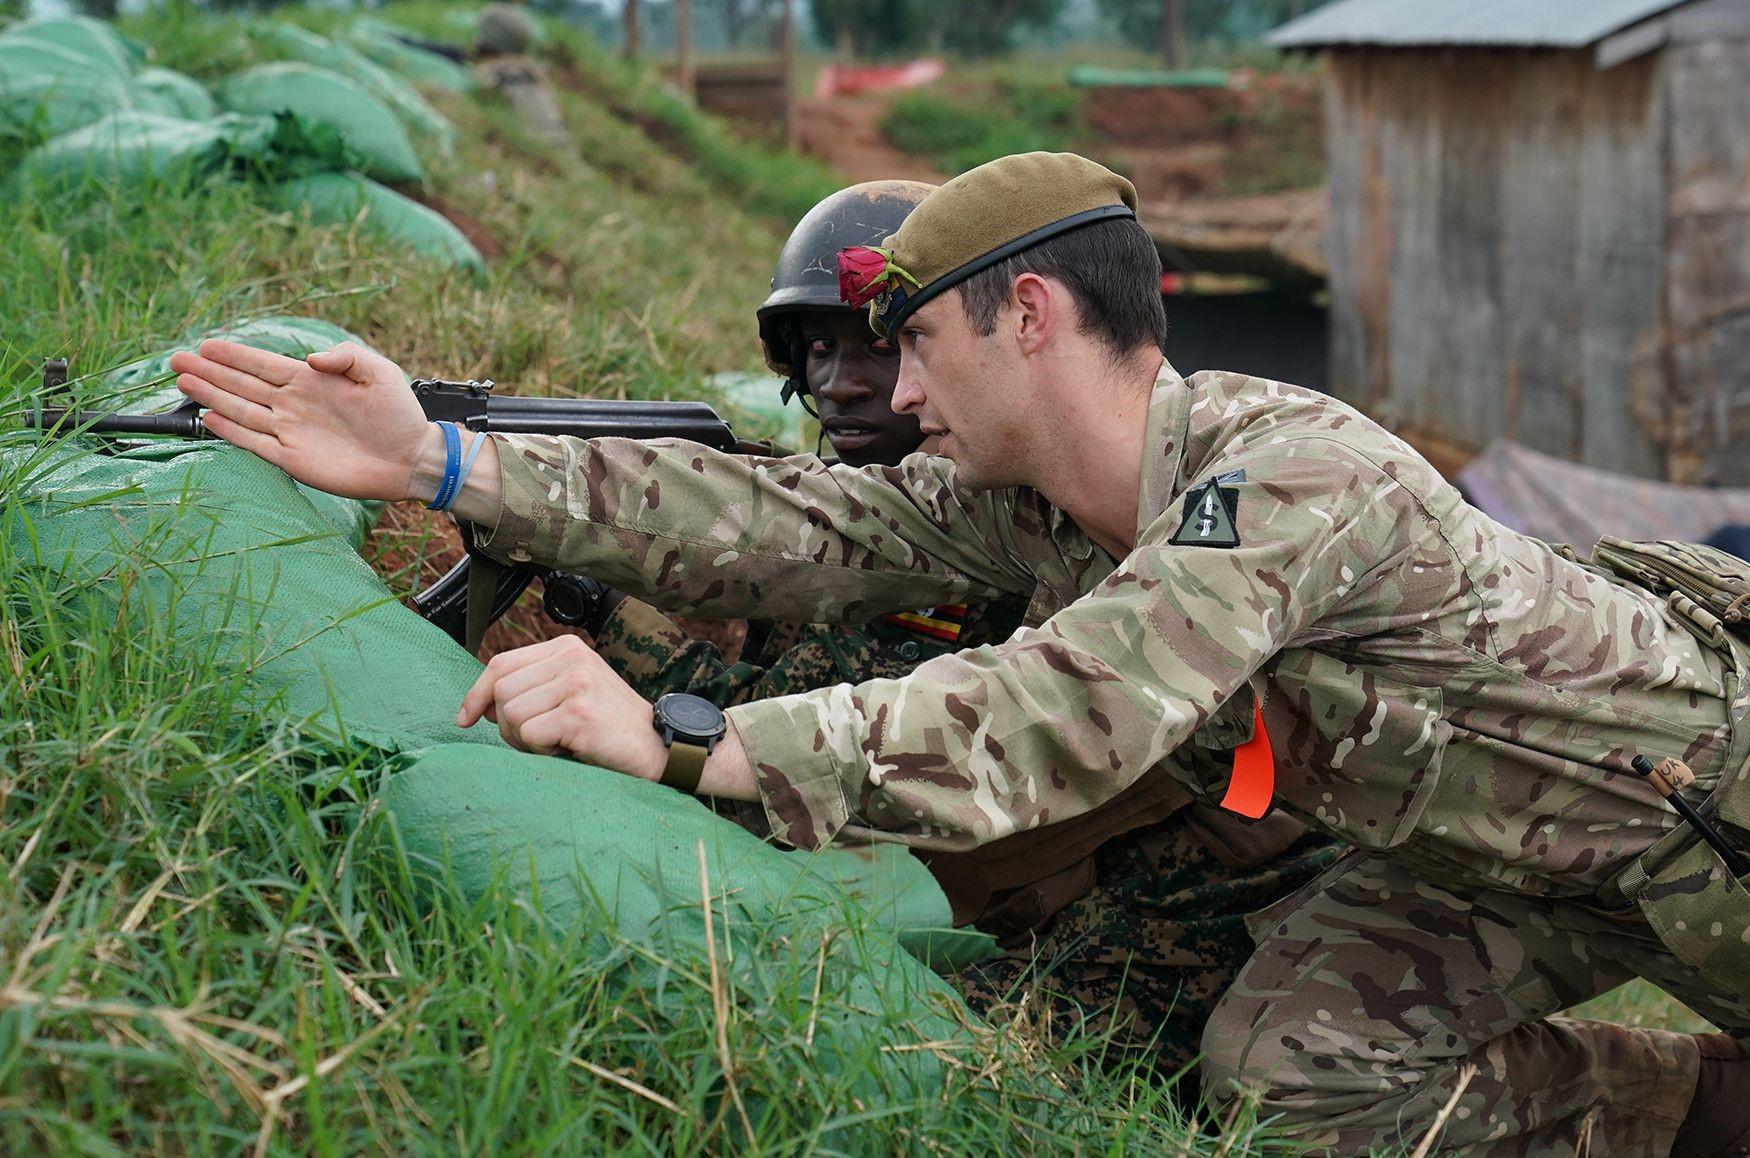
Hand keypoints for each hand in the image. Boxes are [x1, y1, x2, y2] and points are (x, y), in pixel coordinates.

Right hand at [169, 339, 431, 501]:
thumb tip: (309, 357)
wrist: (411, 458)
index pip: (262, 364)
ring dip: (212, 396)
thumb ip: (344, 356)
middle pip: (242, 385)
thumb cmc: (399, 414)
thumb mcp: (379, 371)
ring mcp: (290, 431)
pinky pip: (255, 442)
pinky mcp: (293, 459)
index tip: (205, 345)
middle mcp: (294, 404)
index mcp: (310, 381)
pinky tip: (210, 417)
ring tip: (184, 382)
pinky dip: (231, 431)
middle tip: (177, 360)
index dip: (233, 354)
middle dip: (210, 371)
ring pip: (241, 410)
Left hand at [456, 635, 668, 780]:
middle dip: (506, 725)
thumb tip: (476, 706)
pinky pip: (529, 734)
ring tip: (555, 744)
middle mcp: (571, 658)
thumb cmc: (609, 726)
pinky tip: (567, 749)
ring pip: (511, 714)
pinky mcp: (578, 713)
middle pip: (501, 691)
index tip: (466, 719)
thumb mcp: (572, 691)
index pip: (500, 664)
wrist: (657, 747)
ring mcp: (576, 683)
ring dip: (523, 741)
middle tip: (537, 740)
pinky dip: (540, 751)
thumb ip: (533, 687)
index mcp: (566, 647)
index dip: (476, 694)